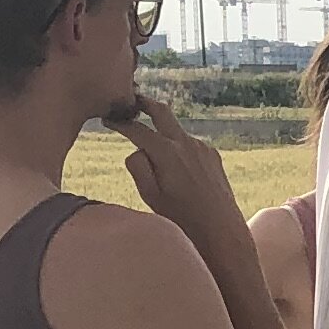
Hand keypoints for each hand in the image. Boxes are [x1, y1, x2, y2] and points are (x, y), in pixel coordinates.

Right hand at [109, 94, 236, 236]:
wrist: (220, 229)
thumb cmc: (182, 217)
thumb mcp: (150, 195)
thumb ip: (138, 166)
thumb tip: (137, 149)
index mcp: (166, 152)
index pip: (137, 129)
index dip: (120, 123)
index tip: (108, 119)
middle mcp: (185, 143)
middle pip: (161, 111)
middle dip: (144, 103)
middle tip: (132, 99)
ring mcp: (202, 147)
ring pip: (177, 131)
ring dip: (163, 132)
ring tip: (153, 148)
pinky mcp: (212, 155)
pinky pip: (190, 145)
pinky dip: (179, 148)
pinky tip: (177, 168)